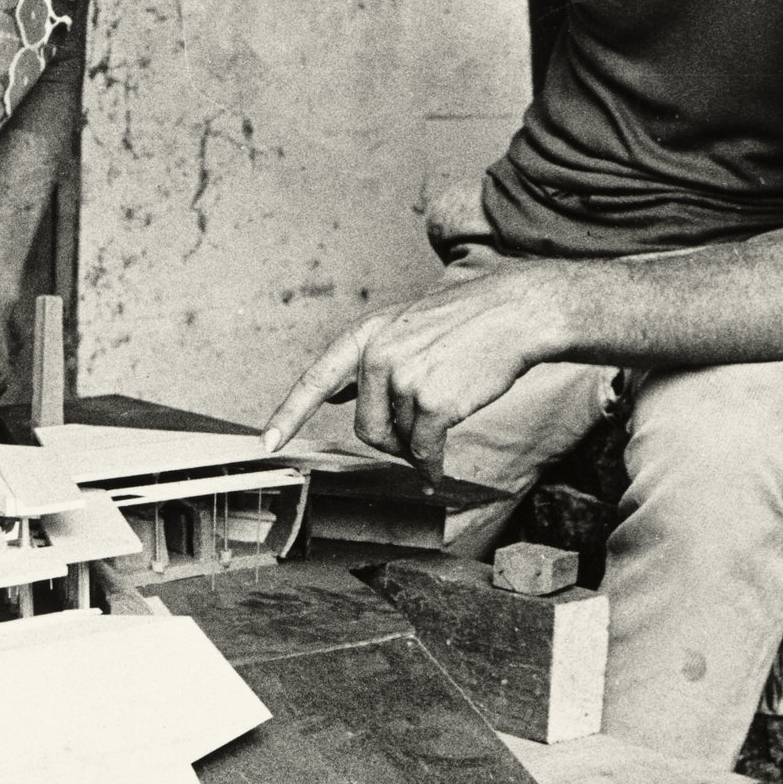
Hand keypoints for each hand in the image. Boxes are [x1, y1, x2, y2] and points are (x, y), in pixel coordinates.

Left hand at [262, 278, 542, 481]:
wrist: (515, 311)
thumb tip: (335, 394)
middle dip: (390, 441)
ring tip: (444, 421)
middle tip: (419, 432)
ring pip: (397, 442)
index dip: (289, 414)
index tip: (266, 442)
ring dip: (417, 446)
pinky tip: (438, 471)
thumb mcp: (405, 326)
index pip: (317, 378)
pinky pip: (424, 453)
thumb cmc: (466, 322)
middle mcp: (378, 356)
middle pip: (365, 428)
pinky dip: (431, 468)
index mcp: (367, 335)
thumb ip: (370, 359)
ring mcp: (404, 378)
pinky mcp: (434, 402)